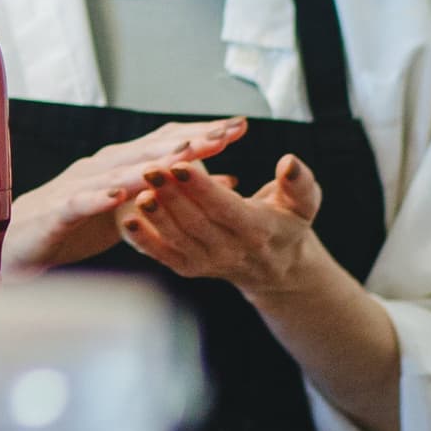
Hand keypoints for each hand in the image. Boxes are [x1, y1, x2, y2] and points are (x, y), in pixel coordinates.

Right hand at [4, 119, 246, 273]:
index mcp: (118, 167)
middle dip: (190, 140)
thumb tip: (225, 178)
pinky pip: (80, 203)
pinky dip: (100, 197)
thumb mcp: (132, 211)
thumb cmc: (72, 226)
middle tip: (227, 131)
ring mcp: (77, 188)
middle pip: (149, 150)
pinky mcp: (57, 214)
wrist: (11, 244)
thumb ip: (170, 191)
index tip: (240, 126)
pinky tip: (120, 193)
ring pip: (119, 172)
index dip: (202, 134)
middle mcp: (99, 168)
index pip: (165, 144)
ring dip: (151, 162)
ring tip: (185, 154)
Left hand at [121, 149, 325, 297]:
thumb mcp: (303, 203)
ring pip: (177, 239)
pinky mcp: (189, 268)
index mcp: (258, 231)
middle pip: (196, 222)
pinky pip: (164, 255)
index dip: (202, 188)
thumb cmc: (287, 223)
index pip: (226, 208)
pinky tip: (127, 221)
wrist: (276, 266)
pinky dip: (145, 241)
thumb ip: (299, 183)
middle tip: (150, 168)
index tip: (181, 164)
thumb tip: (289, 163)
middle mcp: (232, 251)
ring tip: (137, 189)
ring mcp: (208, 262)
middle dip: (171, 195)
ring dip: (155, 215)